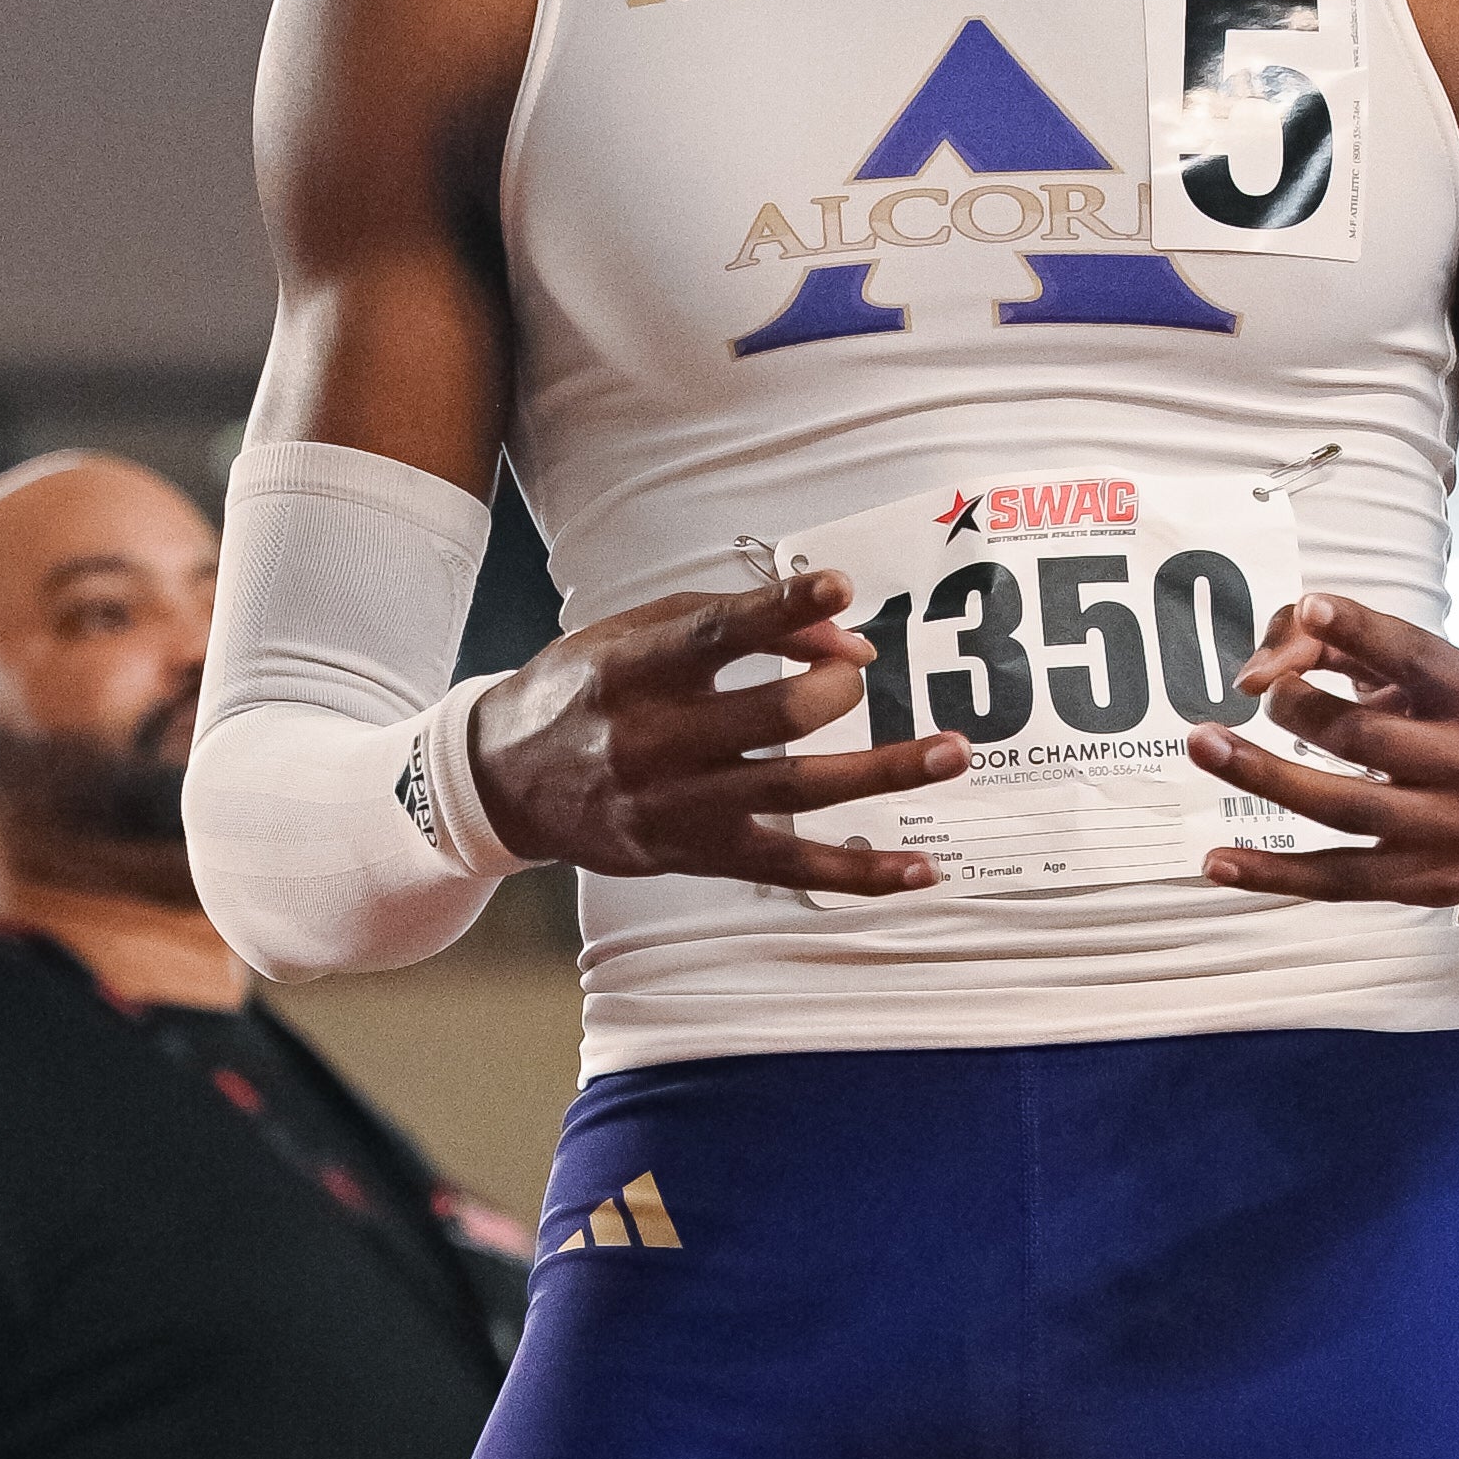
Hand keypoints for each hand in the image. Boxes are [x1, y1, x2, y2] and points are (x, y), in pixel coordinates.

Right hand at [471, 576, 963, 898]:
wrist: (507, 779)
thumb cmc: (589, 690)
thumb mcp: (640, 633)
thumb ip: (738, 622)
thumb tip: (846, 636)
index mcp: (637, 668)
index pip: (719, 633)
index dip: (784, 611)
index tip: (840, 587)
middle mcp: (656, 739)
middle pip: (774, 717)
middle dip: (837, 692)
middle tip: (861, 678)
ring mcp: (679, 806)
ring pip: (798, 790)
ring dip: (884, 772)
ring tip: (951, 753)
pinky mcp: (696, 855)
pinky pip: (793, 867)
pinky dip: (861, 871)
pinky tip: (920, 868)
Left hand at [1187, 586, 1458, 904]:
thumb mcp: (1436, 672)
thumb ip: (1351, 649)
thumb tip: (1258, 671)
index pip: (1417, 658)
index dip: (1361, 633)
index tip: (1311, 607)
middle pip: (1370, 739)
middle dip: (1299, 708)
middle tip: (1256, 692)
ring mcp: (1450, 832)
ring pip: (1345, 808)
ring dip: (1266, 777)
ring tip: (1206, 745)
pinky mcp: (1423, 883)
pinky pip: (1337, 881)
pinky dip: (1273, 873)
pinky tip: (1218, 859)